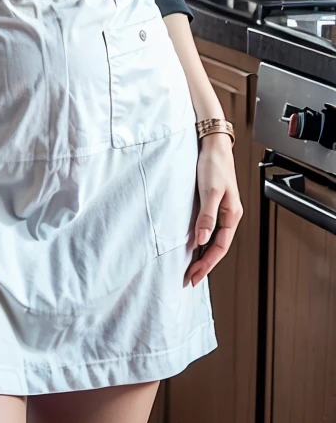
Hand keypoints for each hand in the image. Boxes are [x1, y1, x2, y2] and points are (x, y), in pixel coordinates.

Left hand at [184, 132, 242, 286]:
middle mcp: (229, 215)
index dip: (207, 264)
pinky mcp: (213, 204)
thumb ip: (207, 216)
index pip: (220, 247)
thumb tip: (202, 240)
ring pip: (214, 239)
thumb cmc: (214, 164)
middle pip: (218, 247)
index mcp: (232, 215)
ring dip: (203, 254)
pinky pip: (208, 229)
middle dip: (205, 264)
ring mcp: (221, 210)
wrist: (212, 144)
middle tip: (190, 278)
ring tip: (191, 267)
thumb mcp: (210, 191)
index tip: (194, 276)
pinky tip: (194, 244)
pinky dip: (201, 240)